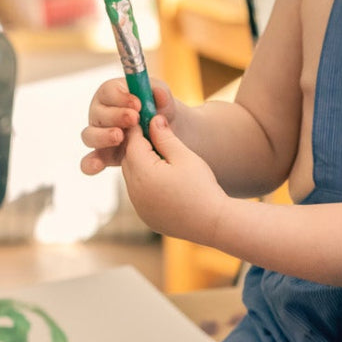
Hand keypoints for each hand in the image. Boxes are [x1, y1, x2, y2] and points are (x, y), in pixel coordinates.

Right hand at [80, 77, 178, 174]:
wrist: (166, 136)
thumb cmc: (160, 112)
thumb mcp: (164, 100)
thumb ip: (161, 94)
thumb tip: (158, 93)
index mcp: (112, 94)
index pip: (108, 91)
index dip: (120, 97)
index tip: (138, 104)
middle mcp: (101, 114)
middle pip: (98, 113)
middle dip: (115, 116)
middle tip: (133, 119)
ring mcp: (100, 136)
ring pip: (90, 136)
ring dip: (103, 137)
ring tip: (119, 137)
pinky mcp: (102, 155)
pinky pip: (89, 161)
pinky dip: (92, 163)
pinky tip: (98, 166)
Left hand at [118, 116, 225, 244]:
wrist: (212, 223)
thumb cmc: (202, 187)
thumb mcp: (184, 156)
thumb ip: (165, 137)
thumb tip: (153, 120)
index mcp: (142, 173)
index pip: (132, 143)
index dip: (138, 129)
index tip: (145, 118)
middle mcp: (134, 192)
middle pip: (128, 161)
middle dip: (137, 146)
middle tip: (151, 133)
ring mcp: (138, 206)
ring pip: (132, 178)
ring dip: (140, 165)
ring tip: (157, 154)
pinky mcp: (145, 216)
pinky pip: (139, 194)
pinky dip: (145, 183)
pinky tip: (161, 177)